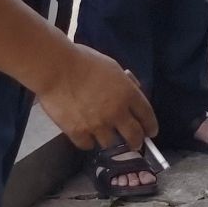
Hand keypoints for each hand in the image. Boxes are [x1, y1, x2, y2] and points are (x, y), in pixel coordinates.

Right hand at [34, 41, 157, 152]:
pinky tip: (86, 136)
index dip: (151, 126)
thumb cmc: (83, 61)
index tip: (151, 132)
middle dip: (137, 143)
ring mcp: (97, 125)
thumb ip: (125, 82)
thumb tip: (133, 90)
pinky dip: (88, 141)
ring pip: (111, 144)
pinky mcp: (78, 132)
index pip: (147, 116)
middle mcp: (116, 113)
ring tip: (106, 137)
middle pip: (134, 136)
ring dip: (111, 141)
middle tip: (135, 144)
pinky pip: (88, 145)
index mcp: (128, 94)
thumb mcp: (112, 67)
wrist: (56, 68)